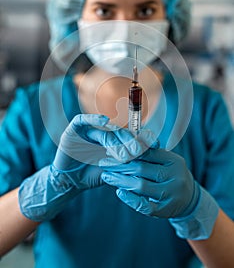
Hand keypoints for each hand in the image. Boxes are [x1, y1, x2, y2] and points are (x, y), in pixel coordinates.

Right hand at [19, 114, 155, 220]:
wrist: (70, 182)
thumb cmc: (93, 176)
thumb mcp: (114, 171)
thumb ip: (128, 164)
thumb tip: (150, 162)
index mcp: (114, 140)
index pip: (130, 134)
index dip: (143, 137)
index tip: (156, 145)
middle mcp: (103, 132)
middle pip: (120, 132)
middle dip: (131, 142)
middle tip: (138, 152)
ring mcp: (89, 130)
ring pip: (106, 130)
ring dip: (115, 141)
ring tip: (122, 156)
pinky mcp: (74, 129)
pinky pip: (83, 119)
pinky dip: (94, 118)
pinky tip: (105, 121)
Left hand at [100, 147, 199, 218]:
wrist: (190, 198)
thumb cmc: (171, 174)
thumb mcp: (166, 160)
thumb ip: (150, 153)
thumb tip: (125, 142)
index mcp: (173, 160)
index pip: (147, 153)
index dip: (128, 151)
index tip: (112, 150)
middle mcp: (174, 176)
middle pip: (141, 169)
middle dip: (119, 166)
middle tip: (104, 163)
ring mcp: (171, 194)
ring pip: (141, 186)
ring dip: (120, 181)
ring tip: (107, 176)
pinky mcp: (165, 210)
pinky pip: (145, 206)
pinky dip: (130, 199)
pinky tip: (119, 192)